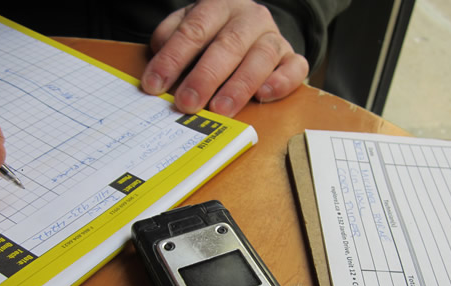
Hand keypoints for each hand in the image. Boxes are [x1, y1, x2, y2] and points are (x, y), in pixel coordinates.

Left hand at [141, 0, 308, 116]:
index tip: (155, 85)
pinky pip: (295, 68)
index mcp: (219, 5)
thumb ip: (171, 43)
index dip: (173, 59)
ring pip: (261, 57)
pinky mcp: (292, 57)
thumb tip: (159, 71)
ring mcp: (274, 37)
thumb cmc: (213, 34)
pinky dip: (281, 82)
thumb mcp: (188, 30)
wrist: (250, 29)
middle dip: (205, 77)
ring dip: (239, 86)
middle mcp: (250, 17)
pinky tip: (262, 96)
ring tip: (220, 109)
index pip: (194, 30)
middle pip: (228, 45)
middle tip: (187, 103)